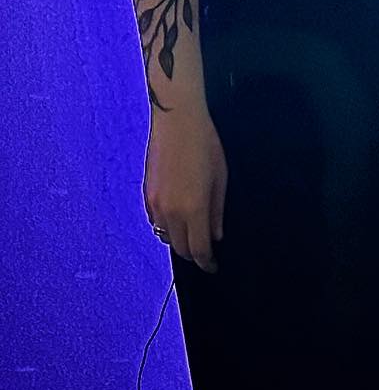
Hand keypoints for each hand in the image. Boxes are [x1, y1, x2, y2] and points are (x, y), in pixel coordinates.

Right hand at [144, 106, 227, 272]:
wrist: (176, 123)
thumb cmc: (206, 146)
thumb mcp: (221, 178)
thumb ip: (217, 210)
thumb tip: (215, 235)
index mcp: (194, 209)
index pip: (199, 249)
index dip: (206, 262)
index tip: (213, 267)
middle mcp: (171, 212)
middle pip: (180, 248)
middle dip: (194, 254)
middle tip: (206, 251)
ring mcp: (155, 205)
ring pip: (165, 236)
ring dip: (179, 241)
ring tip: (193, 235)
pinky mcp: (146, 195)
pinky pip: (156, 222)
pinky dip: (166, 227)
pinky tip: (177, 219)